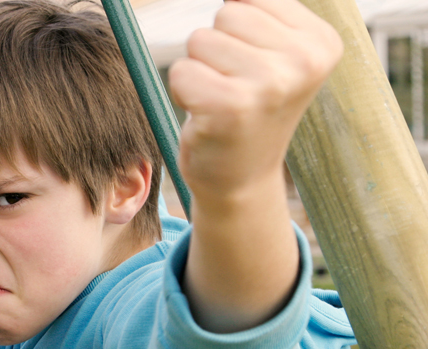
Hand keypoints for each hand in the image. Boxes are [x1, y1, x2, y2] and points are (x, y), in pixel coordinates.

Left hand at [169, 0, 342, 332]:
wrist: (241, 180)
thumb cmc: (248, 110)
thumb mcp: (269, 56)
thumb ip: (255, 14)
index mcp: (321, 42)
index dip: (237, 32)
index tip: (253, 70)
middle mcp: (304, 61)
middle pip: (226, 13)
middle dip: (216, 48)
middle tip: (233, 89)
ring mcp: (270, 84)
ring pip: (199, 40)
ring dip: (199, 71)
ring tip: (221, 102)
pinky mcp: (232, 107)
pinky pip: (181, 72)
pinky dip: (183, 92)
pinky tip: (207, 117)